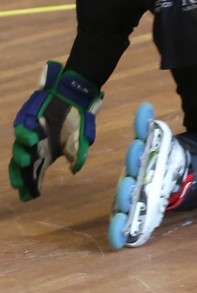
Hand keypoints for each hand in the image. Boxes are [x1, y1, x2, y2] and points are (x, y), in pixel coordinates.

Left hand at [10, 61, 102, 201]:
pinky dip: (25, 136)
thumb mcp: (82, 139)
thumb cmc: (77, 118)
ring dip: (22, 158)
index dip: (33, 185)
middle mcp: (35, 147)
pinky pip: (22, 129)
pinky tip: (32, 141)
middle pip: (23, 166)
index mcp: (47, 154)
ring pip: (19, 150)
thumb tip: (74, 170)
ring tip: (27, 163)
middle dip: (21, 177)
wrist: (74, 95)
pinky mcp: (26, 120)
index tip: (30, 197)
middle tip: (20, 186)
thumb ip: (78, 154)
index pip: (36, 173)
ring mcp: (29, 134)